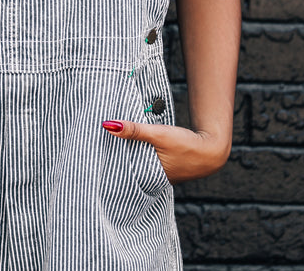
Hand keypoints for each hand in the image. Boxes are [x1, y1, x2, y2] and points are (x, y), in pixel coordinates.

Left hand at [101, 119, 229, 183]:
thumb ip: (134, 130)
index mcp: (148, 176)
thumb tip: (107, 125)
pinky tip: (130, 145)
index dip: (106, 162)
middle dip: (113, 159)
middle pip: (126, 168)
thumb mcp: (158, 134)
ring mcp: (158, 175)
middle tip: (93, 147)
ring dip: (126, 155)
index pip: (119, 171)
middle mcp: (151, 179)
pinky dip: (137, 154)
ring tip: (106, 145)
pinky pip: (145, 161)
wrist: (213, 149)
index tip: (90, 153)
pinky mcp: (164, 168)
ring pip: (136, 164)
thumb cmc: (187, 144)